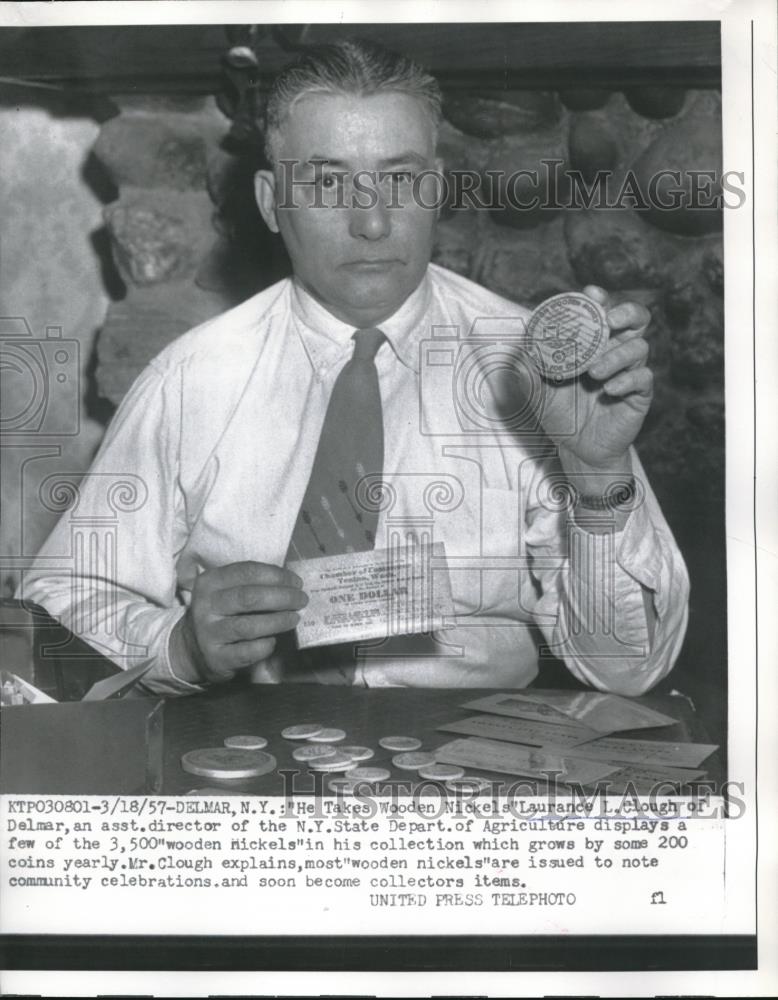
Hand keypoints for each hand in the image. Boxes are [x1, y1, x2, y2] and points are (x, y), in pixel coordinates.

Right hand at [178, 561, 307, 683]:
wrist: (192, 648)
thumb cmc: (221, 613)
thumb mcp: (227, 591)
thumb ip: (253, 584)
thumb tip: (293, 584)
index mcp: (210, 582)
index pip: (247, 571)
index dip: (277, 575)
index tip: (297, 582)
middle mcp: (205, 606)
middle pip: (250, 597)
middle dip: (283, 597)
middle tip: (302, 600)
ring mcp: (208, 633)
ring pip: (249, 626)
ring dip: (278, 621)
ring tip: (294, 618)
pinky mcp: (216, 658)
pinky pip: (248, 651)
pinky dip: (266, 645)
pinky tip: (274, 641)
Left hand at [527, 286, 652, 484]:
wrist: (577, 450)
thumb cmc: (560, 415)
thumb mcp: (537, 392)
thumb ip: (528, 370)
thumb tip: (517, 348)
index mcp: (593, 344)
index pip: (603, 312)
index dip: (600, 299)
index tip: (591, 294)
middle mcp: (615, 352)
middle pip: (636, 320)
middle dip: (626, 313)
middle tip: (609, 320)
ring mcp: (629, 372)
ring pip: (639, 347)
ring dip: (617, 355)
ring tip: (594, 373)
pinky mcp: (639, 395)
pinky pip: (643, 379)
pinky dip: (627, 381)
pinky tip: (608, 391)